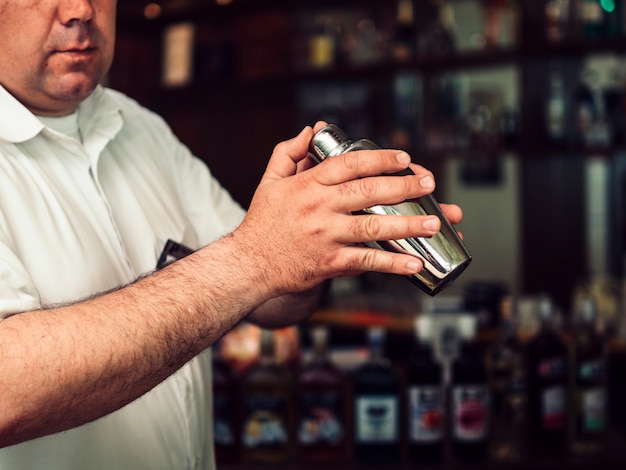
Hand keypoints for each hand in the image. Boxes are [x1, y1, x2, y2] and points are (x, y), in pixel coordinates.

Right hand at [233, 123, 463, 295]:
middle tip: (428, 183)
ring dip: (407, 224)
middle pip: (368, 191)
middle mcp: (320, 207)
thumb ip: (289, 152)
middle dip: (403, 185)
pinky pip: (367, 261)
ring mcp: (326, 235)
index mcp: (308, 185)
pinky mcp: (330, 262)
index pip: (350, 164)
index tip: (404, 157)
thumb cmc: (262, 223)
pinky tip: (414, 263)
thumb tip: (310, 130)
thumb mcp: (270, 181)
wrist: (249, 264)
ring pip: (373, 226)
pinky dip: (392, 263)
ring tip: (434, 221)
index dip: (380, 158)